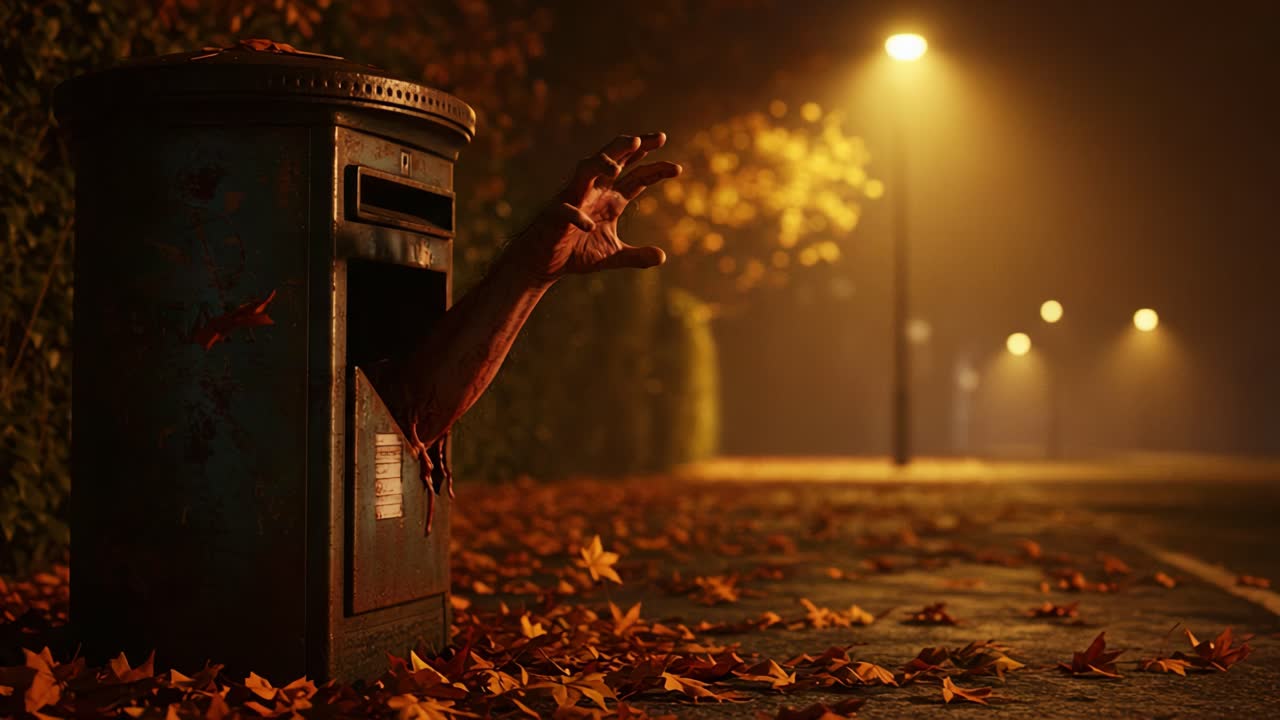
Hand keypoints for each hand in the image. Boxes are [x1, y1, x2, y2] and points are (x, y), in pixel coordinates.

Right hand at [514, 133, 681, 281]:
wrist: (543, 262)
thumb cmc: (575, 253)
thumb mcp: (611, 256)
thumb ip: (636, 256)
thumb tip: (662, 257)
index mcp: (610, 199)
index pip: (637, 177)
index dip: (656, 169)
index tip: (677, 168)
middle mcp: (594, 192)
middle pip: (615, 160)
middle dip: (634, 147)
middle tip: (659, 138)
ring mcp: (573, 199)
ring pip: (586, 170)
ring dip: (600, 164)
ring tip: (616, 166)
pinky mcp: (554, 215)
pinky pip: (566, 211)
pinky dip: (577, 216)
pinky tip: (589, 227)